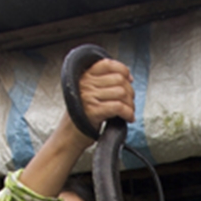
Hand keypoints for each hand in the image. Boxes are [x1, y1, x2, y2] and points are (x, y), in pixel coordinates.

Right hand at [20, 58, 134, 196]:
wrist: (69, 136)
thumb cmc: (82, 117)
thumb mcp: (89, 94)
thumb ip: (103, 84)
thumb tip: (127, 78)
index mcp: (85, 77)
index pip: (108, 64)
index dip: (123, 70)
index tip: (129, 80)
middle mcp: (86, 84)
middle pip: (119, 79)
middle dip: (130, 92)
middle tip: (130, 102)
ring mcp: (89, 97)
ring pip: (121, 93)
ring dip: (131, 104)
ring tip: (129, 112)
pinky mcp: (94, 111)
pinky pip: (118, 107)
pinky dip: (128, 113)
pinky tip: (129, 118)